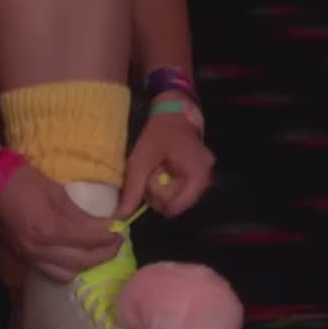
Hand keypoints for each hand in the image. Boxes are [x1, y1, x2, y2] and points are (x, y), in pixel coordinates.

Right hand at [0, 164, 122, 282]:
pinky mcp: (24, 259)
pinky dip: (70, 268)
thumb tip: (103, 225)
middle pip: (83, 260)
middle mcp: (41, 249)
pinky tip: (77, 256)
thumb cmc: (23, 181)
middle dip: (105, 253)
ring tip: (98, 251)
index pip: (90, 238)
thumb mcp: (56, 192)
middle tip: (116, 242)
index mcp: (50, 228)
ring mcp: (31, 257)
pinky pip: (53, 273)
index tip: (120, 229)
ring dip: (87, 264)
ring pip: (69, 273)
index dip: (109, 235)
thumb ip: (79, 214)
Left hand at [118, 98, 213, 218]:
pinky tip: (165, 173)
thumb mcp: (140, 160)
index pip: (178, 206)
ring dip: (167, 192)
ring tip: (157, 174)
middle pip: (181, 204)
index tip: (147, 190)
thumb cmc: (158, 133)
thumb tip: (121, 216)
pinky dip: (173, 186)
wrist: (175, 112)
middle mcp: (207, 177)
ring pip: (183, 198)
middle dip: (162, 197)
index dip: (159, 205)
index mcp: (196, 173)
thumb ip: (133, 189)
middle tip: (151, 179)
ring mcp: (207, 175)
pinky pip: (186, 189)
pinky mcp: (203, 172)